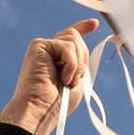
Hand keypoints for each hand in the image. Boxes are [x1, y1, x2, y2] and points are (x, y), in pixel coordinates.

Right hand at [0, 19, 98, 134]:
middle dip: (82, 58)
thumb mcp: (76, 78)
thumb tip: (83, 49)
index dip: (83, 27)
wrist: (40, 111)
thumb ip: (80, 61)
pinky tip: (64, 77)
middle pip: (76, 36)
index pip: (70, 37)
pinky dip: (72, 63)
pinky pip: (67, 45)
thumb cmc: (57, 102)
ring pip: (74, 38)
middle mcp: (49, 50)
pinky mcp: (38, 45)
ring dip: (77, 63)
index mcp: (57, 58)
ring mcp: (43, 46)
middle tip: (74, 81)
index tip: (94, 24)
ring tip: (68, 81)